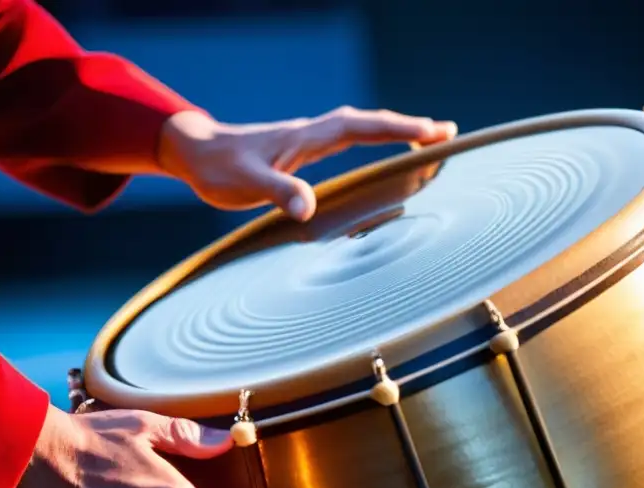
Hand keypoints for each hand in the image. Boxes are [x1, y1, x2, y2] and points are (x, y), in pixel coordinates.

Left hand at [157, 106, 457, 220]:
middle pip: (370, 121)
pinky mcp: (303, 149)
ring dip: (396, 129)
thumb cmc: (218, 168)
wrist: (194, 151)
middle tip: (448, 133)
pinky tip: (384, 147)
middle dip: (409, 126)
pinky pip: (350, 138)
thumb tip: (307, 208)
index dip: (397, 130)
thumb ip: (277, 192)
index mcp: (306, 138)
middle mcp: (313, 133)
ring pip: (362, 127)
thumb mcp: (244, 185)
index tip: (431, 134)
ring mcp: (309, 139)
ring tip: (430, 137)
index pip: (361, 128)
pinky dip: (375, 138)